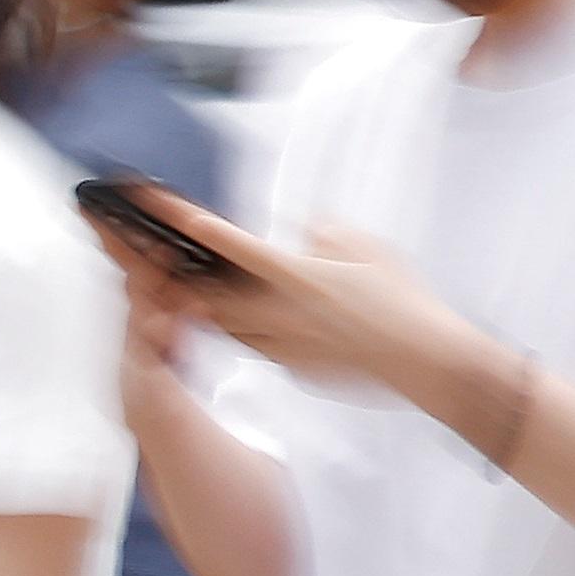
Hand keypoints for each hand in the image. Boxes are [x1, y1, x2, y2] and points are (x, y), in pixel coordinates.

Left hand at [162, 204, 474, 405]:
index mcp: (298, 276)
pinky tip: (222, 314)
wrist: (423, 359)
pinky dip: (231, 328)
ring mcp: (281, 343)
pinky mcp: (288, 365)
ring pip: (221, 323)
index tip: (169, 211)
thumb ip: (325, 234)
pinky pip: (247, 344)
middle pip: (207, 293)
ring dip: (197, 304)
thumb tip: (303, 228)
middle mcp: (281, 311)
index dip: (200, 227)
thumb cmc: (402, 300)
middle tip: (151, 257)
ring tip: (174, 283)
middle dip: (174, 276)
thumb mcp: (366, 248)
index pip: (236, 246)